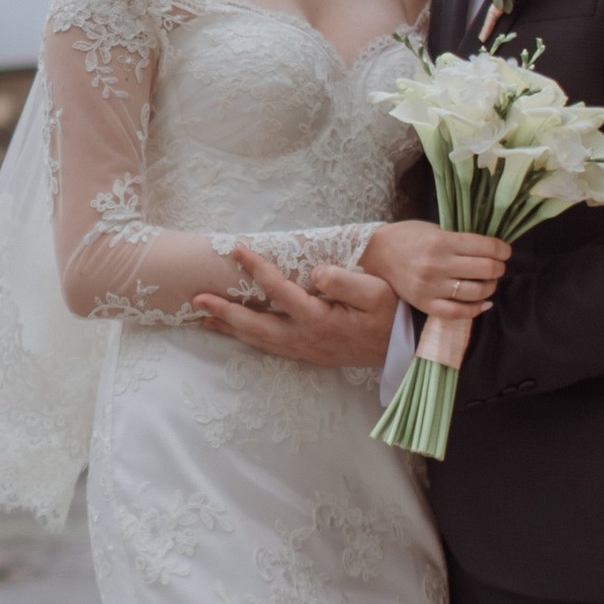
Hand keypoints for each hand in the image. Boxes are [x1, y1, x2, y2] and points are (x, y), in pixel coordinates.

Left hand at [190, 251, 397, 370]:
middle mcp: (306, 339)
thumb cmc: (392, 315)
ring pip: (259, 340)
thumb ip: (345, 283)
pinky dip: (248, 338)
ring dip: (230, 328)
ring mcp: (306, 350)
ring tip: (203, 317)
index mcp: (319, 320)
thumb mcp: (377, 293)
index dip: (256, 268)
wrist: (407, 348)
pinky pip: (270, 346)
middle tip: (196, 299)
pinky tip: (235, 331)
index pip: (279, 291)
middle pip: (256, 326)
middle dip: (224, 311)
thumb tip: (316, 274)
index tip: (237, 249)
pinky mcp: (309, 354)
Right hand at [357, 223, 510, 318]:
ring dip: (490, 287)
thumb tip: (491, 249)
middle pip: (486, 269)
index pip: (486, 247)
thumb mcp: (434, 229)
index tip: (505, 251)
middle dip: (499, 267)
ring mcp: (431, 288)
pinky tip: (483, 302)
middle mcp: (437, 266)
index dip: (502, 249)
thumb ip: (460, 239)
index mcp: (441, 242)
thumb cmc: (408, 237)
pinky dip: (476, 309)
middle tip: (497, 265)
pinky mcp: (424, 304)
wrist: (375, 254)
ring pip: (476, 292)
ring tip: (488, 282)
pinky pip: (458, 313)